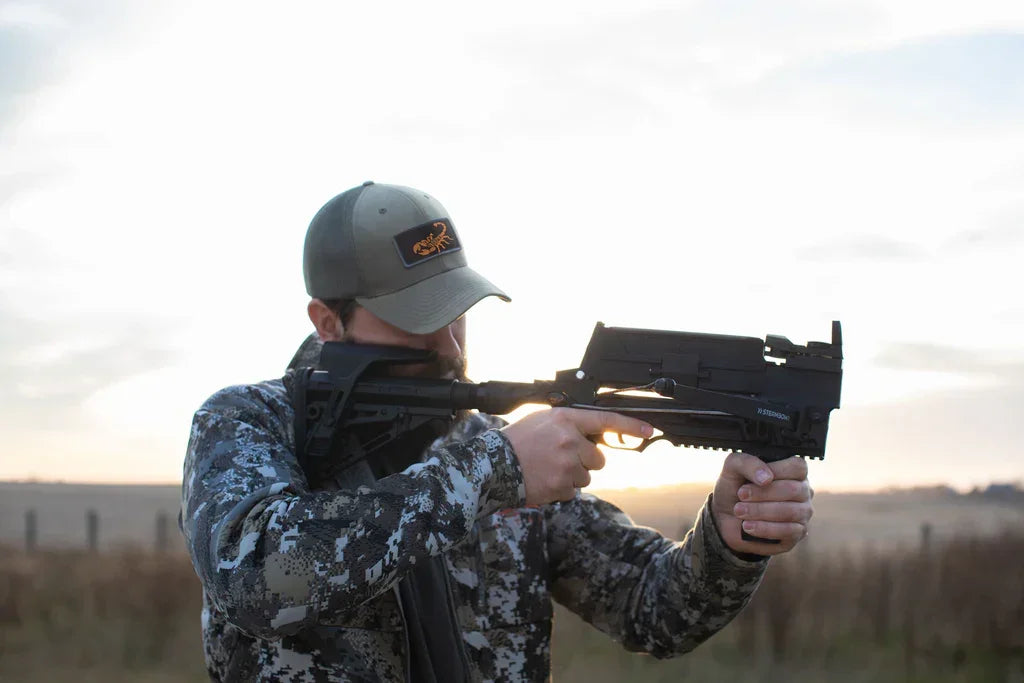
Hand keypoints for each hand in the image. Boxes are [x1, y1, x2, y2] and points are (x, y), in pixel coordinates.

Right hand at [501, 408, 652, 505]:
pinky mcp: (561, 486)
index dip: (631, 425)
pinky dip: (560, 489)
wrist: (491, 466)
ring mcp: (566, 465)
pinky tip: (543, 480)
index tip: (649, 430)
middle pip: (598, 458)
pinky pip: (572, 491)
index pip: (606, 420)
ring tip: (546, 469)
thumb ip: (567, 424)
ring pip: (585, 476)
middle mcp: (569, 441)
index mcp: (564, 420)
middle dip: (584, 461)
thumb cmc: (514, 442)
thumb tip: (590, 435)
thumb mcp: (541, 421)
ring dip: (571, 476)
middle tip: (559, 459)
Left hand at [711, 452, 812, 555]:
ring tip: (739, 511)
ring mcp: (802, 514)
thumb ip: (748, 463)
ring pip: (791, 512)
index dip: (778, 471)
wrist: (725, 516)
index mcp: (792, 471)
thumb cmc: (734, 488)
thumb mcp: (733, 468)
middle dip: (763, 493)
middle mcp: (802, 491)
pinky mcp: (796, 534)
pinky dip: (765, 529)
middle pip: (794, 490)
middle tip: (741, 496)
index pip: (798, 467)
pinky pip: (788, 532)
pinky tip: (748, 526)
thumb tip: (766, 477)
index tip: (756, 479)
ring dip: (760, 511)